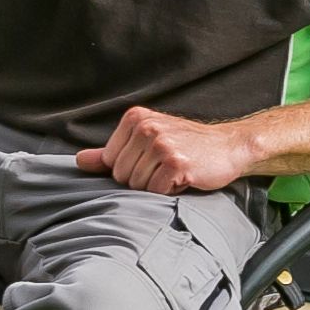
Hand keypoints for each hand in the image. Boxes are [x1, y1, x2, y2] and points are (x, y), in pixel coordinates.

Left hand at [77, 104, 262, 194]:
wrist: (228, 147)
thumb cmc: (186, 146)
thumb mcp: (147, 141)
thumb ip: (110, 152)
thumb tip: (80, 161)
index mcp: (135, 119)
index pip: (110, 161)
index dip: (130, 168)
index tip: (151, 159)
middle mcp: (146, 128)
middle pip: (122, 175)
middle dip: (143, 179)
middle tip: (166, 167)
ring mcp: (161, 144)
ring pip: (137, 186)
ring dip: (157, 186)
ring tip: (175, 172)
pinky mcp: (176, 162)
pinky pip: (157, 191)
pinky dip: (170, 191)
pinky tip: (185, 177)